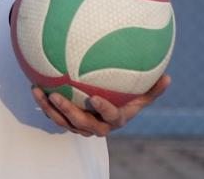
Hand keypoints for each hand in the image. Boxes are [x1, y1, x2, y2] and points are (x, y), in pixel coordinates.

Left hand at [32, 75, 170, 136]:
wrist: (107, 111)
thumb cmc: (126, 100)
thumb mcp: (141, 96)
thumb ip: (153, 89)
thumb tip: (168, 77)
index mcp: (115, 119)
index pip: (110, 117)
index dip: (103, 109)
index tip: (95, 97)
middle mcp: (96, 126)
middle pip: (81, 123)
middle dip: (68, 111)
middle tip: (56, 96)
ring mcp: (80, 125)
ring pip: (63, 121)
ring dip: (49, 108)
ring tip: (38, 91)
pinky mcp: (67, 120)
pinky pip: (53, 114)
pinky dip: (43, 103)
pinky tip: (34, 86)